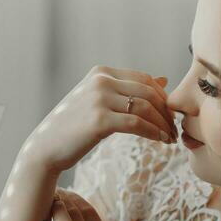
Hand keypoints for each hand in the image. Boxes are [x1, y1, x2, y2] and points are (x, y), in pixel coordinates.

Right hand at [21, 66, 176, 174]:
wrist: (45, 148)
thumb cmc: (75, 127)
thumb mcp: (101, 101)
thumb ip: (129, 89)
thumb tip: (163, 78)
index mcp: (101, 72)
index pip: (145, 79)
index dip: (163, 98)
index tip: (170, 116)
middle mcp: (100, 81)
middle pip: (149, 92)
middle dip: (166, 112)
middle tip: (175, 129)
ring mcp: (99, 99)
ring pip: (145, 107)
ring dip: (163, 124)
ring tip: (170, 138)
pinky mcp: (99, 120)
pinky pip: (137, 124)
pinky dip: (154, 133)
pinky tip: (161, 142)